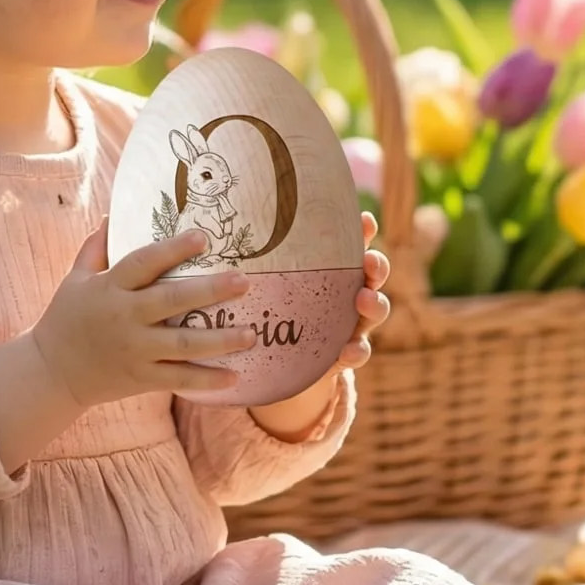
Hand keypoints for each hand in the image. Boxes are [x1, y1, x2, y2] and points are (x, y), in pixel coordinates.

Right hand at [31, 224, 258, 411]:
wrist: (51, 372)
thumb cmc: (66, 318)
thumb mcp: (75, 279)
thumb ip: (95, 248)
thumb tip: (113, 215)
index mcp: (109, 288)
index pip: (144, 263)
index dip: (173, 249)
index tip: (203, 237)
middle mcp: (124, 318)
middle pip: (172, 301)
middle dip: (210, 291)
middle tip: (245, 282)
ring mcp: (134, 350)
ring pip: (183, 345)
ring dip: (221, 340)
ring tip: (252, 333)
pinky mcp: (141, 378)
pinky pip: (179, 379)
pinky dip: (207, 379)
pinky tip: (236, 376)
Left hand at [247, 213, 389, 438]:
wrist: (272, 364)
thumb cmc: (265, 309)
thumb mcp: (260, 282)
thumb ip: (249, 258)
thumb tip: (207, 224)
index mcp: (329, 269)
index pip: (350, 244)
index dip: (363, 231)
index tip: (363, 220)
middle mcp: (346, 292)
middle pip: (371, 274)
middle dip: (377, 265)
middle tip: (370, 261)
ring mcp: (348, 324)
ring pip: (373, 310)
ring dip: (374, 304)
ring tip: (364, 300)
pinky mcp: (341, 355)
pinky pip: (357, 353)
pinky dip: (356, 351)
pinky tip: (348, 352)